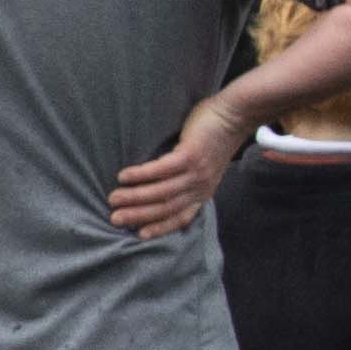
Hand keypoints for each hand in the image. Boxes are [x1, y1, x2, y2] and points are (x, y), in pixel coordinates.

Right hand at [109, 103, 245, 238]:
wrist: (236, 115)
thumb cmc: (216, 137)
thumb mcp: (207, 166)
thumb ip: (188, 179)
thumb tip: (160, 185)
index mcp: (204, 192)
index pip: (181, 217)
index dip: (160, 228)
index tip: (139, 234)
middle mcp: (201, 186)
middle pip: (166, 207)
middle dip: (138, 215)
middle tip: (115, 218)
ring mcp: (196, 172)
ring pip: (161, 191)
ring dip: (134, 197)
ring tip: (114, 198)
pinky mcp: (190, 155)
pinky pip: (160, 170)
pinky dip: (141, 175)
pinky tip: (124, 176)